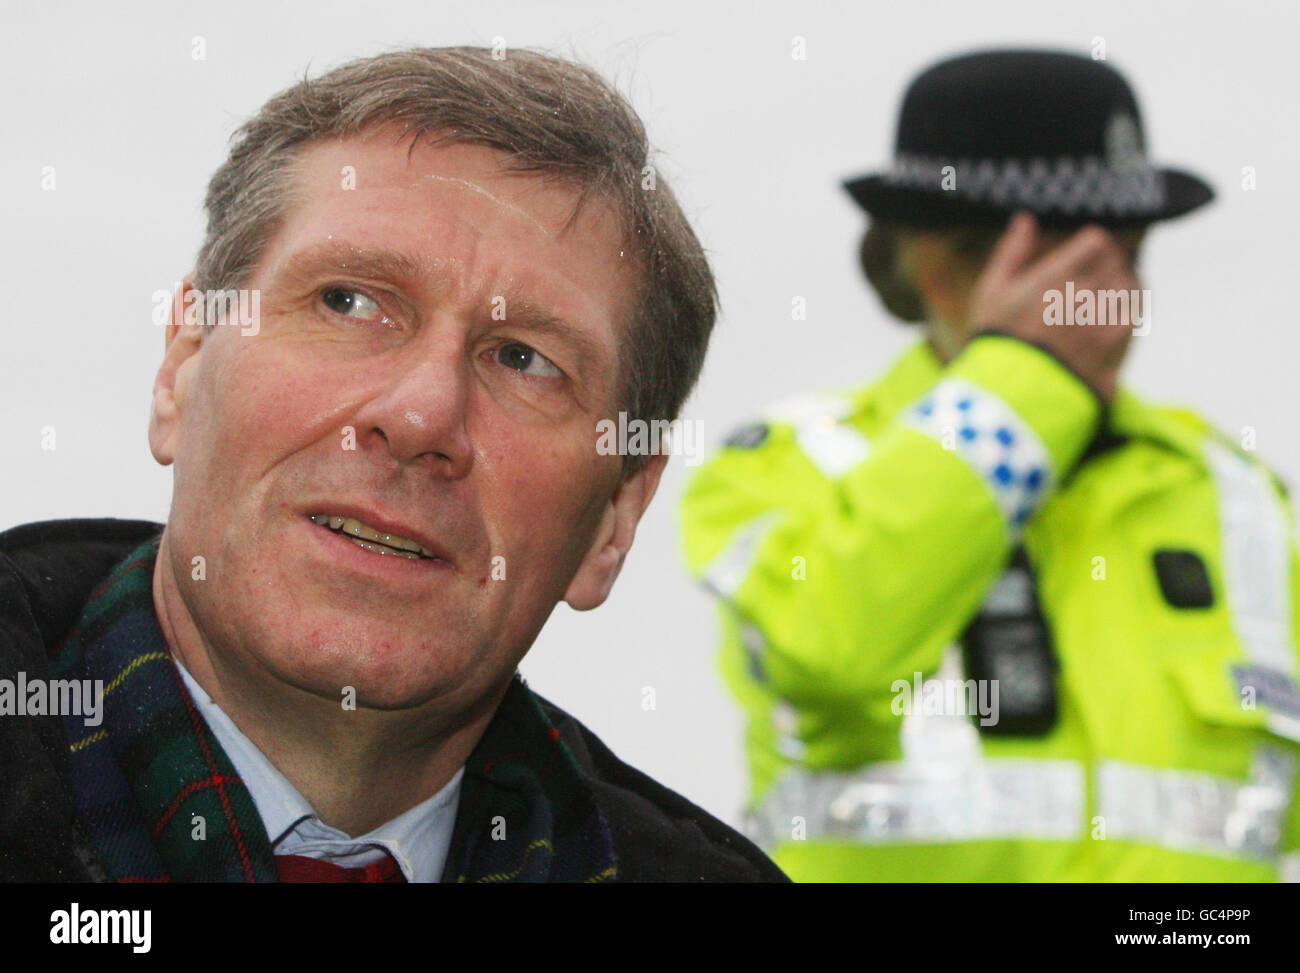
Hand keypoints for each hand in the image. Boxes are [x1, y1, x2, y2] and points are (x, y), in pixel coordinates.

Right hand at [967, 212, 1139, 404]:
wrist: (1003, 399)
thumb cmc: (993, 341)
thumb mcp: (990, 292)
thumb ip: (1012, 252)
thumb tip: (1026, 218)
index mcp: (1055, 277)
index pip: (1097, 242)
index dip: (1093, 245)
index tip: (1084, 254)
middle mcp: (1085, 297)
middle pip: (1116, 264)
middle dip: (1108, 265)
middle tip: (1094, 275)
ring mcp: (1101, 328)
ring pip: (1130, 290)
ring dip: (1121, 287)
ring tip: (1104, 295)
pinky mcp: (1112, 355)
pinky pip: (1133, 322)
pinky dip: (1128, 314)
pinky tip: (1114, 319)